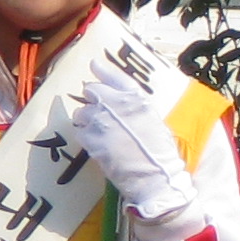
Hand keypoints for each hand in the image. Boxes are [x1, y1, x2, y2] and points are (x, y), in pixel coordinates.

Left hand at [66, 72, 194, 219]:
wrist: (154, 176)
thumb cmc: (160, 152)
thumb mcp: (153, 120)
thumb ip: (135, 106)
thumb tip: (120, 101)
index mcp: (136, 98)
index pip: (115, 77)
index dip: (103, 70)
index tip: (94, 65)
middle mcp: (116, 104)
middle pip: (92, 91)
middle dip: (93, 99)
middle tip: (99, 111)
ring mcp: (100, 120)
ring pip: (81, 112)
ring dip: (86, 119)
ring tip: (100, 133)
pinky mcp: (89, 138)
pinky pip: (79, 131)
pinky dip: (85, 136)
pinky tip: (97, 144)